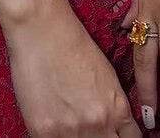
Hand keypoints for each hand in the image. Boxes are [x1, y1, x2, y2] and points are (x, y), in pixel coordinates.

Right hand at [4, 6, 140, 137]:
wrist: (42, 30)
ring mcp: (70, 132)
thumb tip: (116, 126)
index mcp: (117, 108)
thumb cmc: (74, 45)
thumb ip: (113, 105)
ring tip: (74, 122)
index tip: (116, 134)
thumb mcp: (107, 76)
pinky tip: (56, 125)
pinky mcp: (44, 133)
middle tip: (95, 129)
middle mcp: (97, 124)